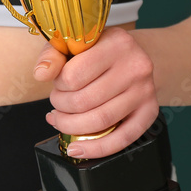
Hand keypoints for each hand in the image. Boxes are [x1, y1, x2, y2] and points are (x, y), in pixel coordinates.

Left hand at [33, 27, 158, 158]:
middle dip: (61, 108)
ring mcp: (145, 91)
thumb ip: (53, 55)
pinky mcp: (150, 112)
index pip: (73, 76)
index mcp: (116, 43)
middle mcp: (135, 67)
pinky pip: (122, 139)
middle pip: (85, 101)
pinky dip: (96, 149)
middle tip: (56, 103)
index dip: (57, 86)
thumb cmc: (98, 50)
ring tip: (61, 120)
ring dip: (72, 126)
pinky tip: (77, 148)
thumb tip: (41, 74)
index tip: (57, 83)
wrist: (132, 55)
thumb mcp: (74, 42)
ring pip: (100, 121)